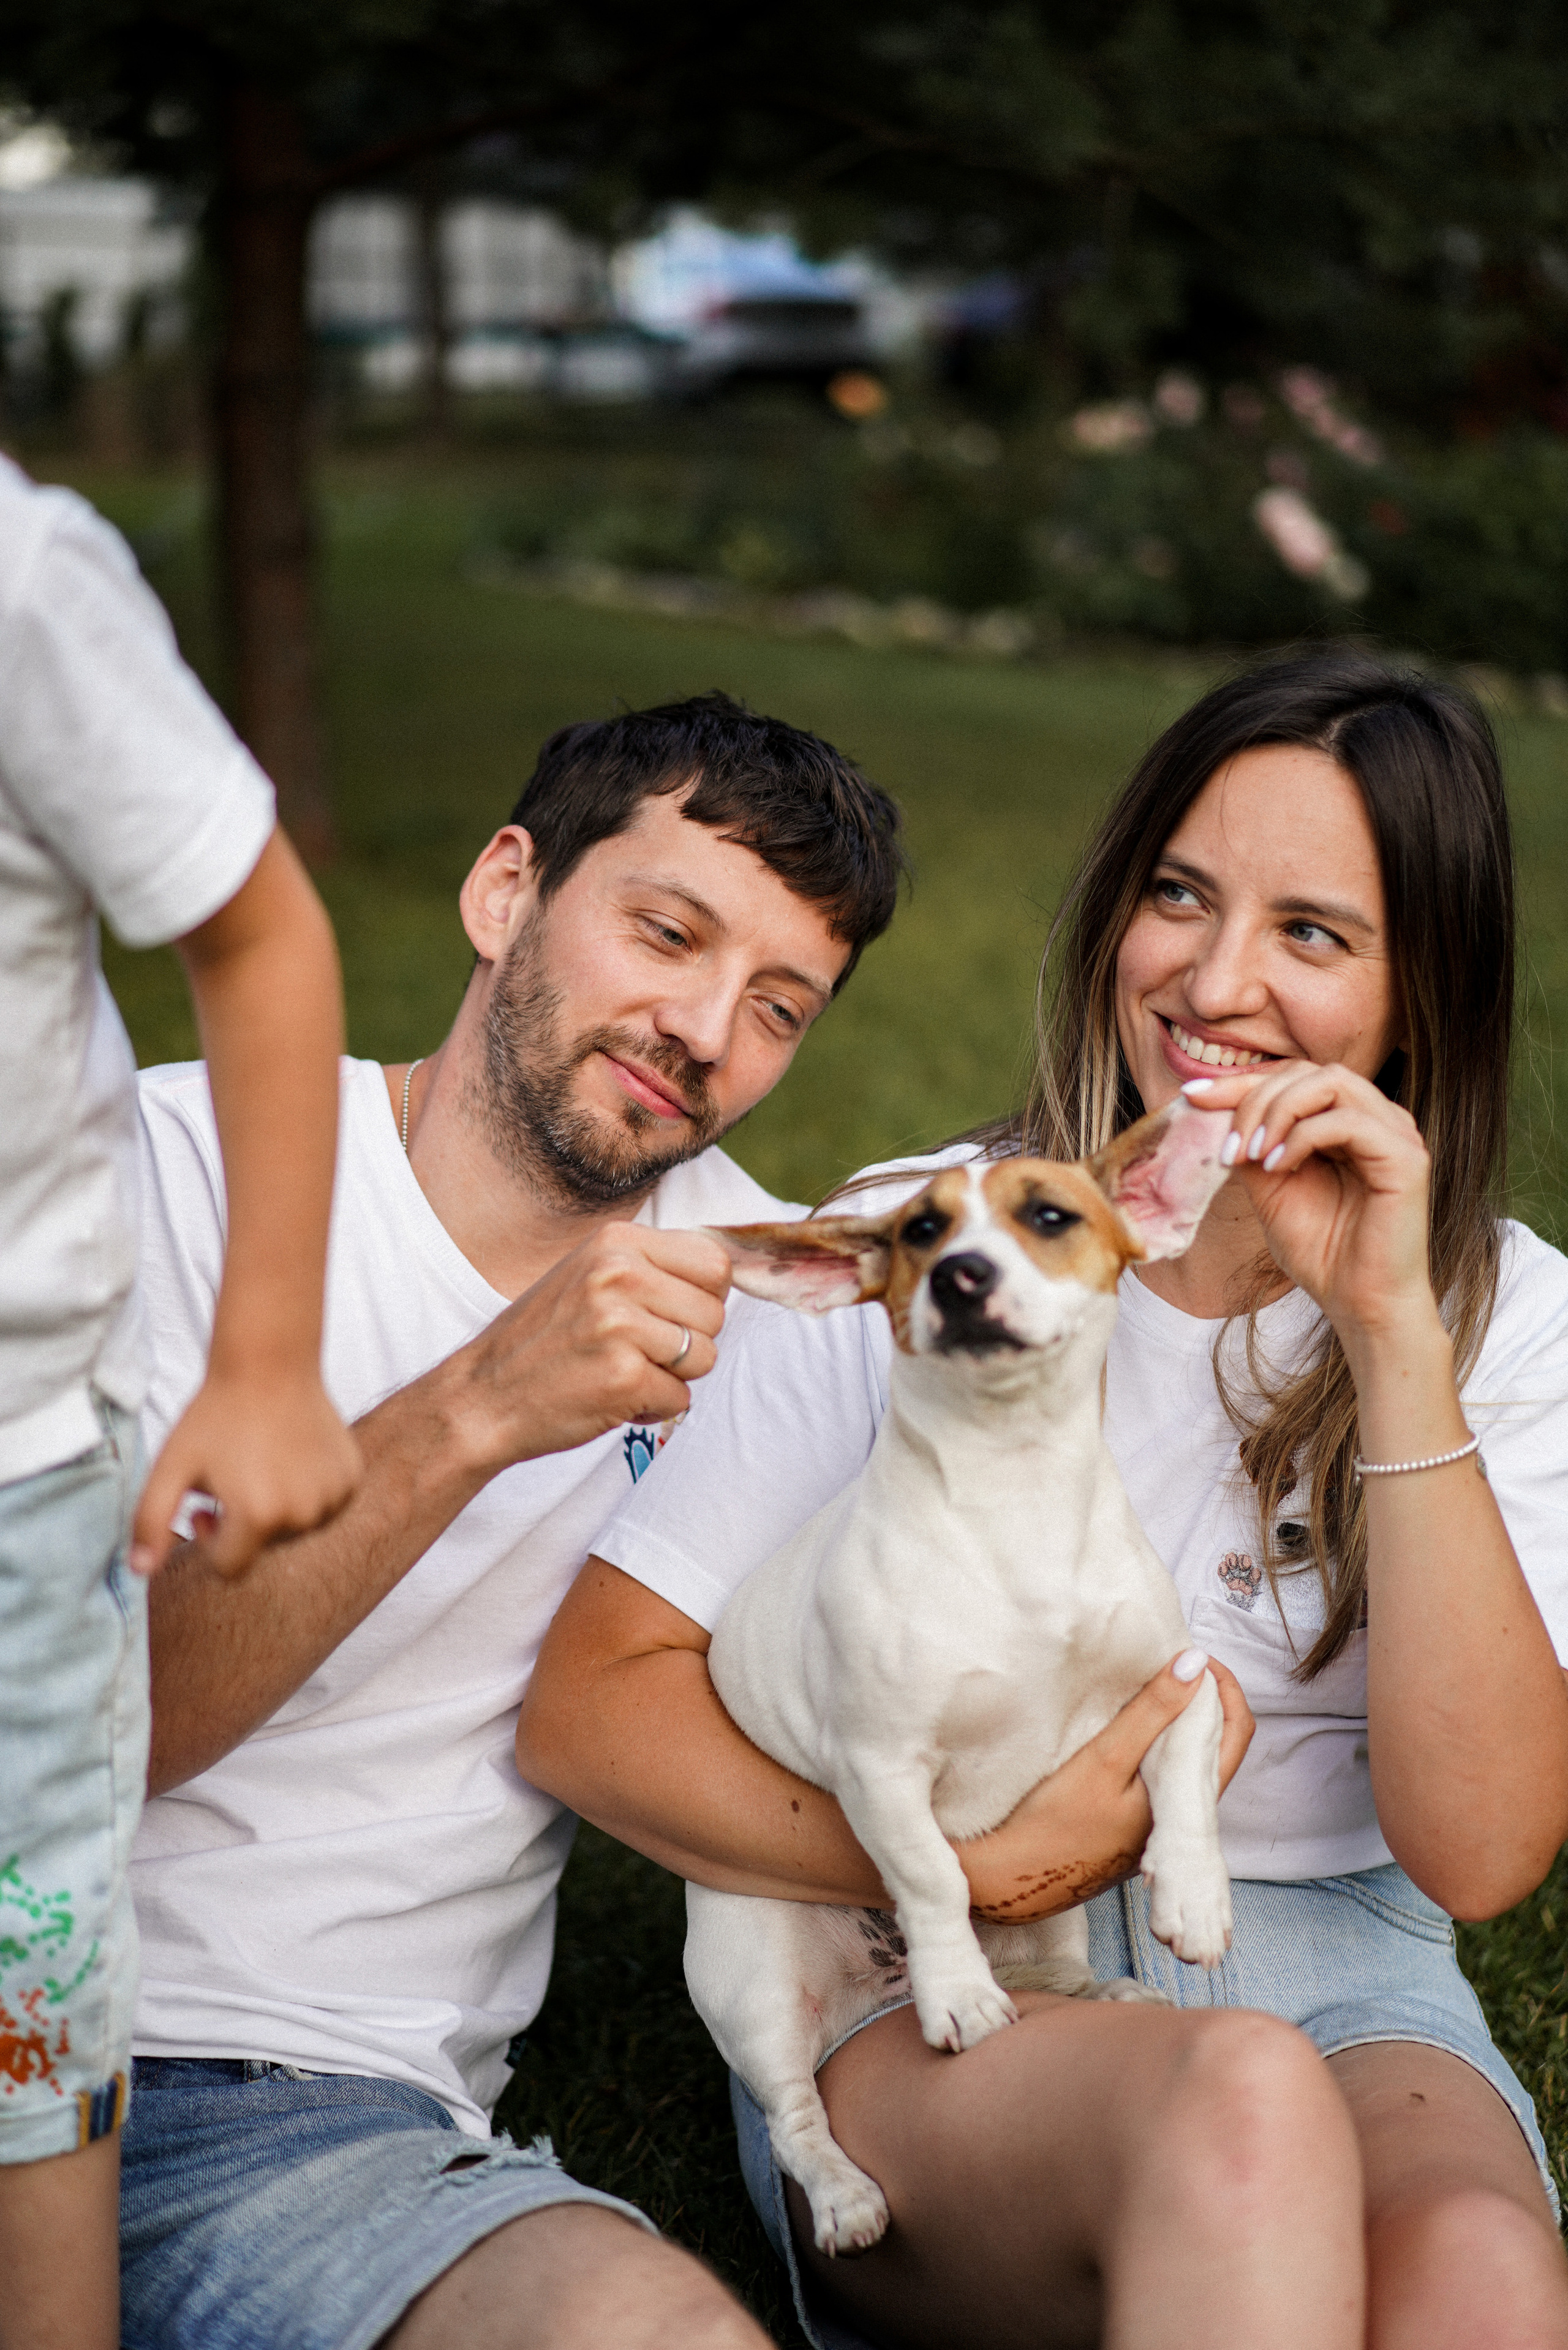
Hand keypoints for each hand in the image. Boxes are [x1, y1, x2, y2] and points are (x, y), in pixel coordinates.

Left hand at [131, 1370, 361, 1577]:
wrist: (269, 1363)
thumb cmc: (214, 1415)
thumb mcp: (169, 1467)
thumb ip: (149, 1523)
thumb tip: (139, 1571)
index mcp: (258, 1516)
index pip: (230, 1567)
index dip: (209, 1540)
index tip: (203, 1507)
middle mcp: (303, 1514)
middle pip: (264, 1547)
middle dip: (243, 1522)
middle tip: (231, 1478)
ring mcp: (334, 1496)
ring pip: (295, 1528)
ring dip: (276, 1509)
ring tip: (261, 1464)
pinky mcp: (351, 1479)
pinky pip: (324, 1506)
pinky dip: (306, 1492)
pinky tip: (291, 1456)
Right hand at [445, 1223, 732, 1474]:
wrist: (482, 1397)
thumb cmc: (543, 1340)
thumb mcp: (589, 1275)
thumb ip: (651, 1267)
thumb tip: (727, 1273)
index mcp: (617, 1241)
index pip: (714, 1262)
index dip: (705, 1297)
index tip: (672, 1315)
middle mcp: (620, 1275)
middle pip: (715, 1313)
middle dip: (690, 1341)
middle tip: (640, 1351)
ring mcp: (622, 1326)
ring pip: (705, 1357)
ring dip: (673, 1377)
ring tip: (625, 1371)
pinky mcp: (624, 1376)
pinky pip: (681, 1398)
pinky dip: (653, 1408)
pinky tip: (613, 1397)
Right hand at [966, 1654, 1253, 1921]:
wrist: (1011, 1881)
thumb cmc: (1053, 1824)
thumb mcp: (1105, 1758)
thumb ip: (1152, 1712)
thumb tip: (1194, 1663)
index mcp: (1189, 1804)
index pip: (1237, 1732)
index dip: (1224, 1686)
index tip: (1191, 1657)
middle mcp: (1185, 1820)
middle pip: (1218, 1745)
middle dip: (1203, 1697)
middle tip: (1169, 1663)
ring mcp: (1160, 1827)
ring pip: (1191, 1762)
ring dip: (1180, 1721)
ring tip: (1150, 1688)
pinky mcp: (1136, 1829)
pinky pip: (1166, 1778)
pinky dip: (1159, 1744)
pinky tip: (1130, 1730)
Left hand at [1184, 1060, 1436, 1345]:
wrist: (1360, 1304)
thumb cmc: (1322, 1250)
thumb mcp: (1270, 1188)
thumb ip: (1252, 1145)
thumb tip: (1214, 1110)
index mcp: (1348, 1120)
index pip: (1293, 1077)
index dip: (1241, 1082)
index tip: (1192, 1098)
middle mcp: (1377, 1118)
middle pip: (1309, 1072)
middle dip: (1254, 1098)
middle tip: (1228, 1146)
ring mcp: (1397, 1133)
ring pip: (1331, 1082)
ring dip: (1277, 1111)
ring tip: (1252, 1153)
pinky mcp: (1407, 1158)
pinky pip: (1349, 1121)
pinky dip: (1304, 1136)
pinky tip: (1279, 1167)